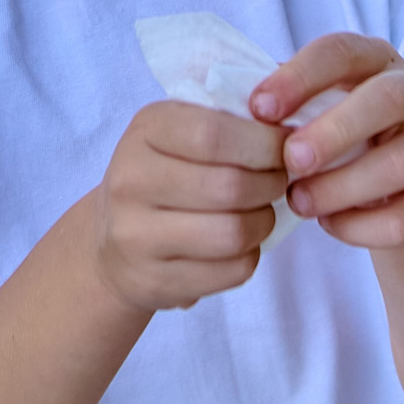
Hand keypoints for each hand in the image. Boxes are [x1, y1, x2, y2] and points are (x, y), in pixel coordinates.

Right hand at [89, 100, 287, 312]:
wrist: (112, 241)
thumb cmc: (162, 175)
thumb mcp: (179, 131)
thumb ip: (227, 122)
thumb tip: (292, 132)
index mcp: (144, 131)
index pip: (213, 133)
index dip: (263, 143)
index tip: (284, 148)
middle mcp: (131, 181)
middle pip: (230, 186)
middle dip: (271, 184)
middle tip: (279, 181)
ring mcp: (136, 236)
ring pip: (234, 233)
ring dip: (264, 222)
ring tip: (261, 212)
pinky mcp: (154, 281)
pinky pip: (231, 272)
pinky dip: (250, 256)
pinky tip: (241, 243)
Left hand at [251, 33, 403, 251]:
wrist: (403, 201)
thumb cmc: (342, 143)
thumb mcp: (318, 111)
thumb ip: (286, 101)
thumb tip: (224, 96)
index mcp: (377, 60)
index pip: (341, 51)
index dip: (299, 77)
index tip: (258, 108)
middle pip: (386, 99)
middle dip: (332, 131)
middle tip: (289, 160)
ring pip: (399, 163)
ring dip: (340, 186)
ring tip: (299, 200)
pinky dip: (360, 227)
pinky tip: (330, 224)